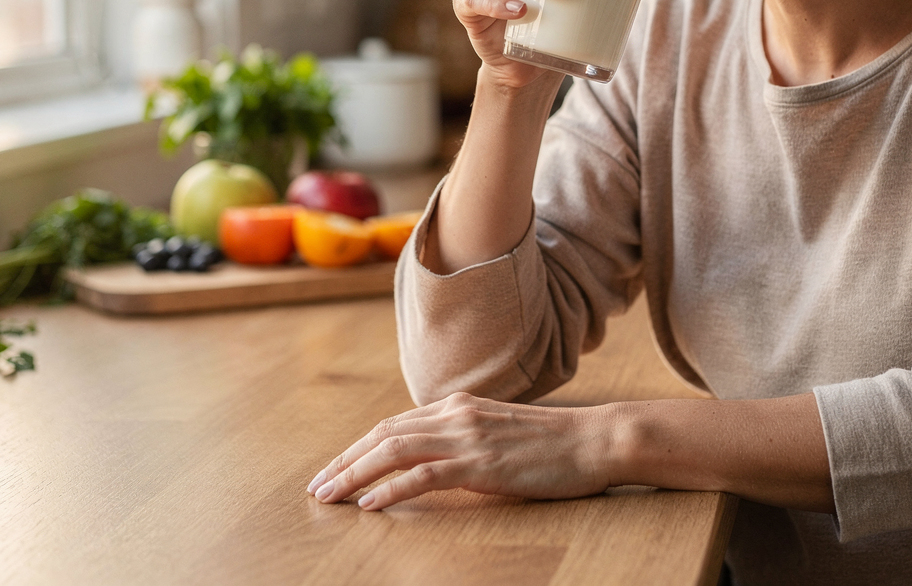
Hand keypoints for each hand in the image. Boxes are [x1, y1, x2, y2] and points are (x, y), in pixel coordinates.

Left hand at [306, 392, 615, 509]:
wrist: (595, 441)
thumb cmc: (553, 445)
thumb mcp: (499, 434)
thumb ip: (465, 439)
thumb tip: (433, 461)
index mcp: (459, 406)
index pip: (393, 425)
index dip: (357, 448)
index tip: (333, 470)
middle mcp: (456, 415)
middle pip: (383, 434)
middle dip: (344, 461)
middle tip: (316, 487)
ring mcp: (468, 437)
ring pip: (393, 451)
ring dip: (354, 474)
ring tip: (328, 497)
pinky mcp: (481, 464)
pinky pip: (424, 475)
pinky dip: (391, 489)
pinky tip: (370, 504)